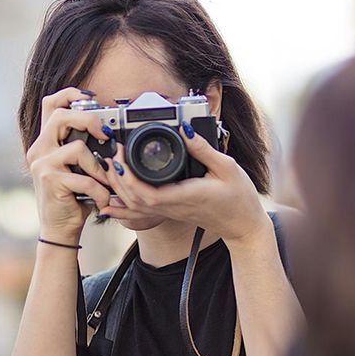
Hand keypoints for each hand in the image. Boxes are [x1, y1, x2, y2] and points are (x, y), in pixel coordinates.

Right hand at [26, 87, 115, 243]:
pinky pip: (84, 178)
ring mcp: (42, 164)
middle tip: (105, 136)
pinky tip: (101, 201)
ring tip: (104, 184)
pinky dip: (99, 190)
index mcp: (46, 141)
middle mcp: (39, 149)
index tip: (90, 97)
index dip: (69, 94)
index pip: (50, 104)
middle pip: (61, 116)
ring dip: (99, 168)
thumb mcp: (77, 167)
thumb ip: (83, 147)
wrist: (59, 228)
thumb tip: (108, 131)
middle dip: (89, 120)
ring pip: (78, 148)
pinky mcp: (49, 180)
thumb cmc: (73, 197)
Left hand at [99, 122, 270, 246]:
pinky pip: (141, 212)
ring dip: (119, 189)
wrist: (243, 225)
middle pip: (134, 199)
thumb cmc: (239, 198)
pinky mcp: (171, 212)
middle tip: (113, 154)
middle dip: (118, 178)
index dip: (128, 176)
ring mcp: (171, 212)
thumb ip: (204, 149)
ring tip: (112, 167)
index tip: (122, 154)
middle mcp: (174, 207)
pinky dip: (124, 206)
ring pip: (135, 207)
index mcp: (186, 195)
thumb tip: (185, 129)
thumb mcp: (227, 167)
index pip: (147, 192)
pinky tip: (111, 202)